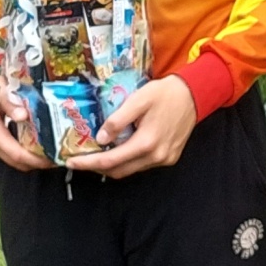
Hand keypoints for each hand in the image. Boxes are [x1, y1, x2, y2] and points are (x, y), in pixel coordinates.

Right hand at [0, 59, 51, 171]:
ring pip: (15, 160)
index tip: (56, 158)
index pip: (16, 154)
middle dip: (39, 162)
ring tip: (55, 151)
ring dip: (34, 159)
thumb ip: (10, 103)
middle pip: (17, 162)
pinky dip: (27, 153)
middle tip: (61, 155)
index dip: (37, 160)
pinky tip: (42, 145)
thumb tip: (23, 116)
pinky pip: (12, 153)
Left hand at [70, 75, 198, 178]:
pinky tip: (121, 149)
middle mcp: (155, 156)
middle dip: (97, 167)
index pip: (110, 161)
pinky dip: (128, 161)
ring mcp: (164, 159)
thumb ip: (117, 120)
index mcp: (146, 143)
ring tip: (98, 153)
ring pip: (131, 170)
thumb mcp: (138, 100)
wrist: (194, 95)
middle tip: (82, 158)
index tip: (71, 162)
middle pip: (119, 171)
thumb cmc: (164, 94)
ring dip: (113, 165)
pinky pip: (142, 165)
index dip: (88, 163)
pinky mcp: (169, 158)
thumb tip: (100, 139)